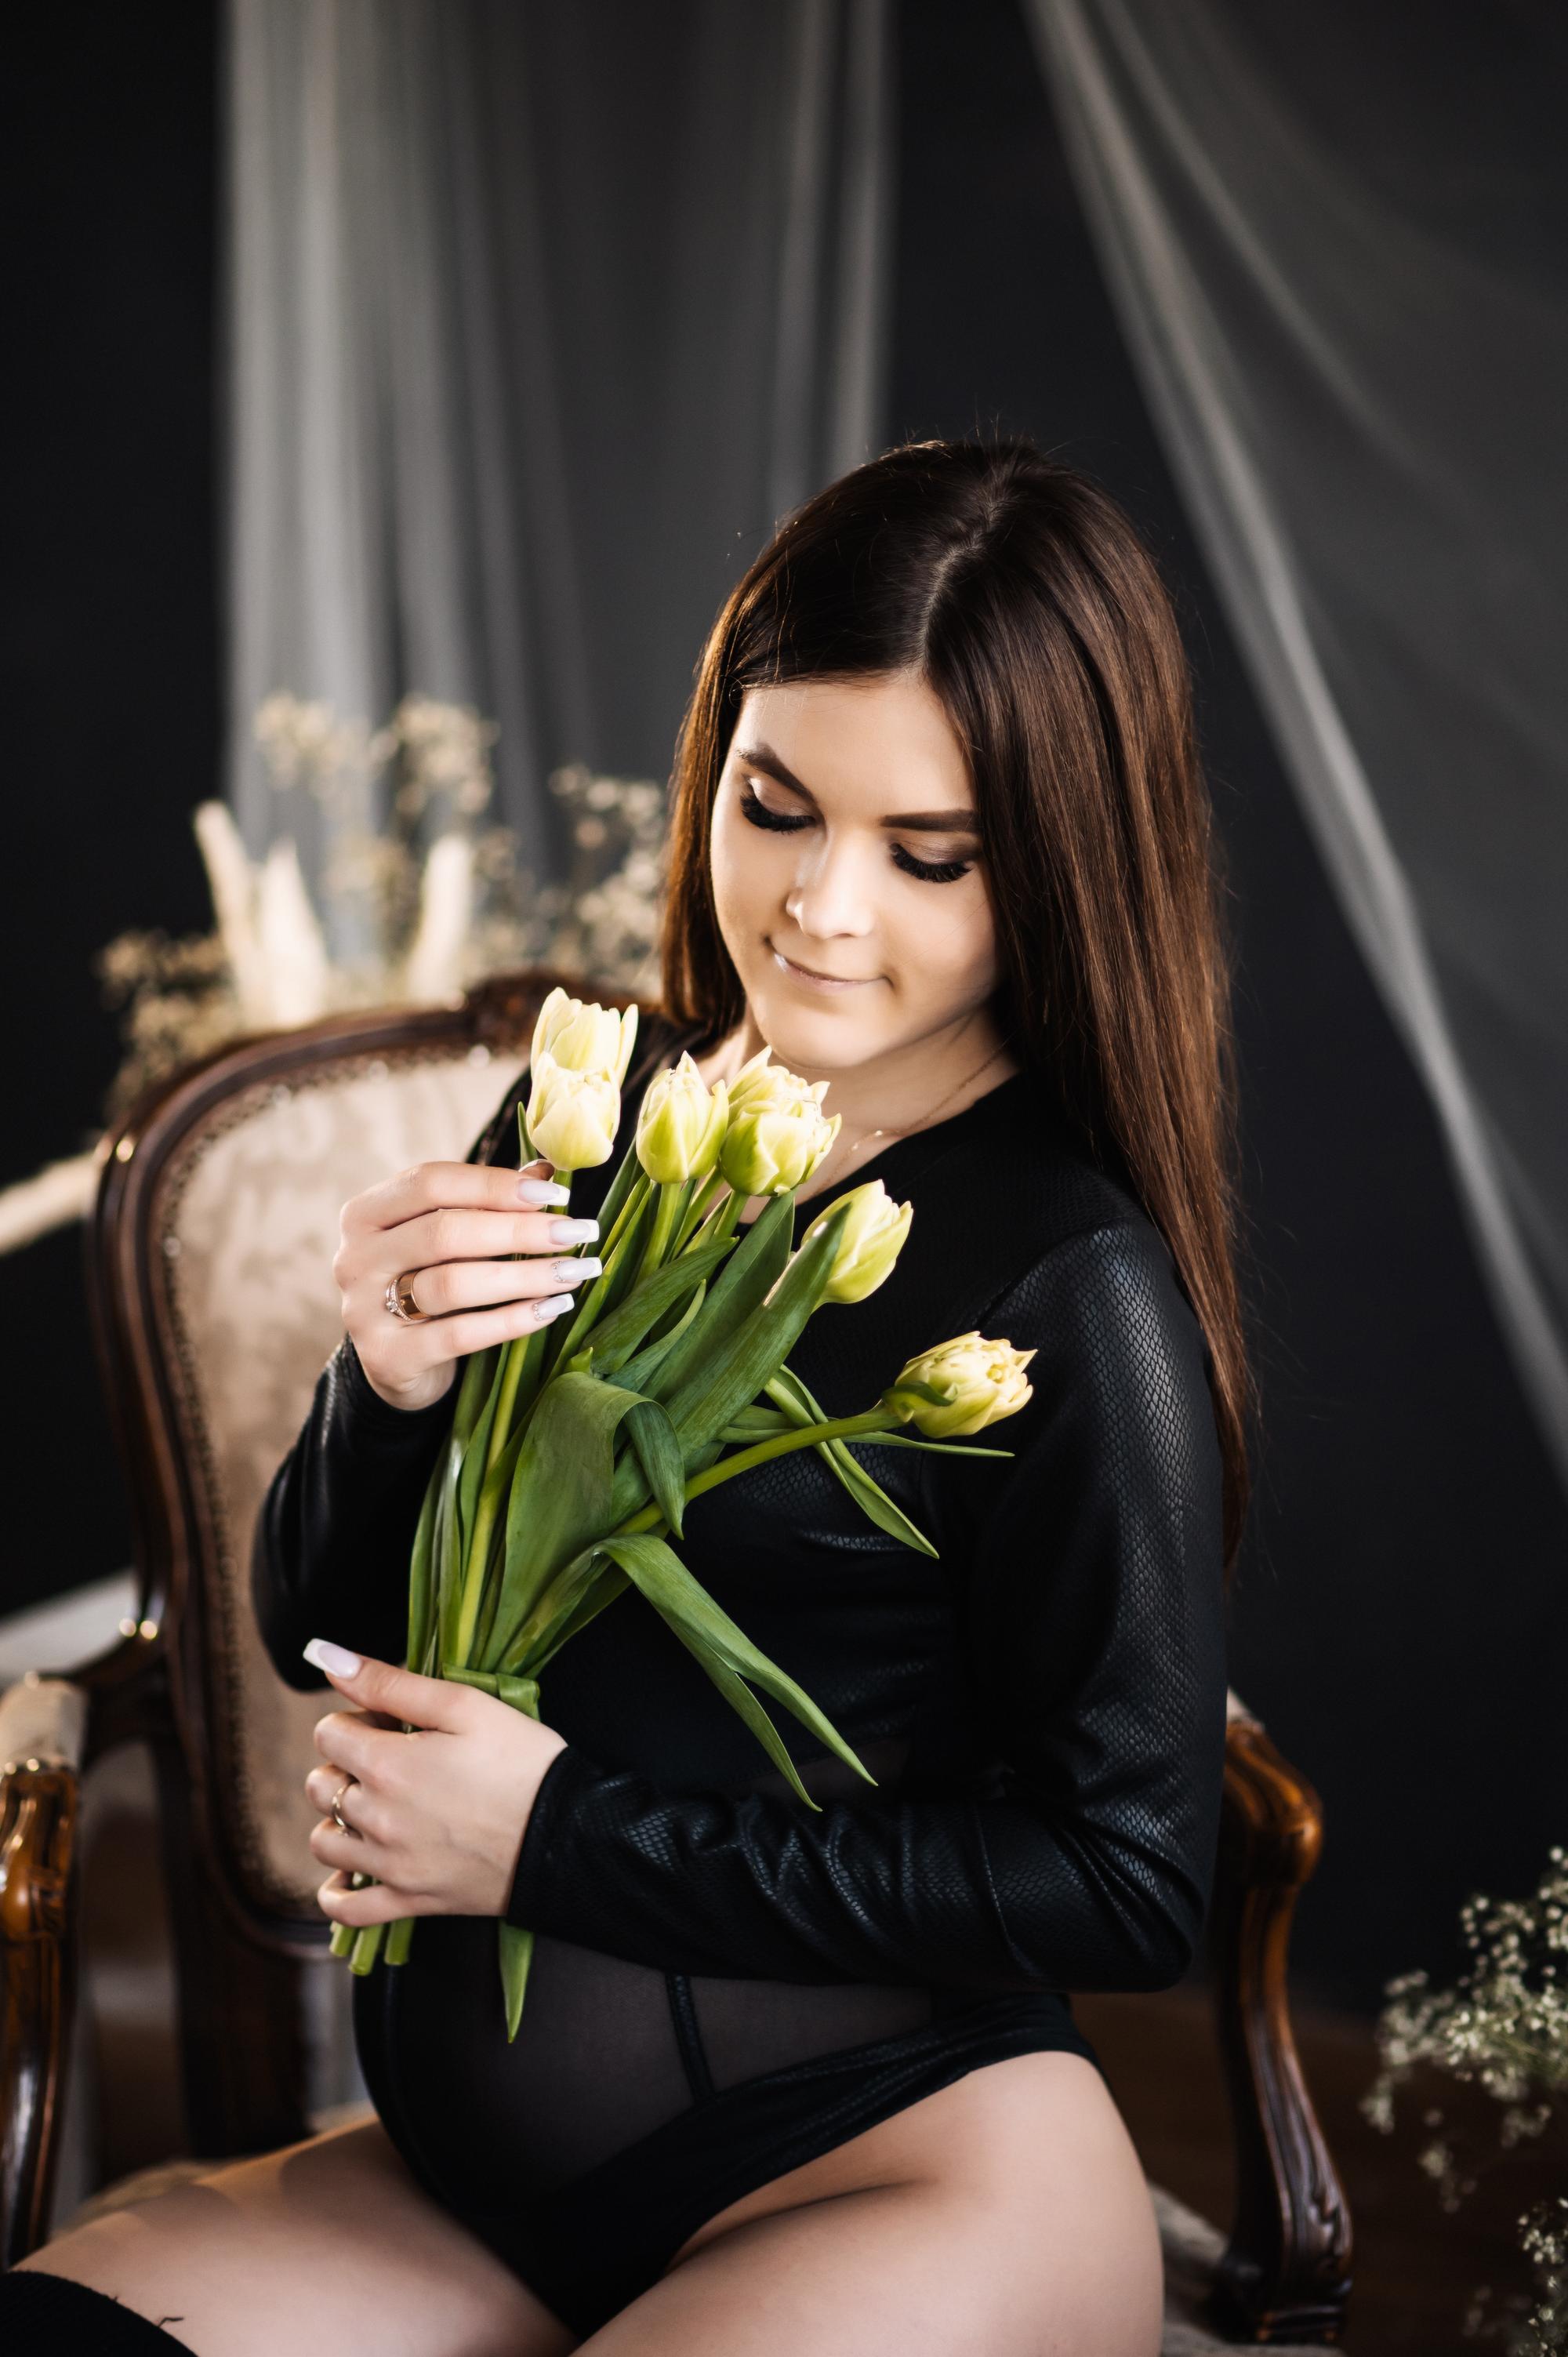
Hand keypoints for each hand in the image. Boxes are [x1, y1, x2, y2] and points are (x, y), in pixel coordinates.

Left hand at [302, 1645, 569, 1925]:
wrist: (566, 1833)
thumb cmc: (523, 1761)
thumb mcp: (464, 1704)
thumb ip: (389, 1681)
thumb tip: (324, 1656)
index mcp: (387, 1764)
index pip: (329, 1733)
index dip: (359, 1718)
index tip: (394, 1723)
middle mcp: (377, 1818)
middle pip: (320, 1785)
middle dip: (346, 1764)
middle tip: (394, 1759)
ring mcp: (390, 1865)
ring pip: (324, 1842)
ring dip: (339, 1820)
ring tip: (378, 1807)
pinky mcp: (410, 1900)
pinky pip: (348, 1909)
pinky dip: (339, 1891)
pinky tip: (354, 1870)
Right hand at [334, 1152, 603, 1411]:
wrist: (396, 1363)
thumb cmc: (429, 1282)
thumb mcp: (447, 1239)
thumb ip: (487, 1202)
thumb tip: (546, 1171)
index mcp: (367, 1214)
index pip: (431, 1182)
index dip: (495, 1184)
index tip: (556, 1194)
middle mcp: (356, 1258)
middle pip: (445, 1232)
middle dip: (521, 1231)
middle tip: (577, 1233)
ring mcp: (365, 1310)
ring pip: (453, 1284)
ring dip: (525, 1275)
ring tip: (574, 1272)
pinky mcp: (389, 1357)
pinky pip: (460, 1334)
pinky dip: (512, 1320)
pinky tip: (551, 1308)